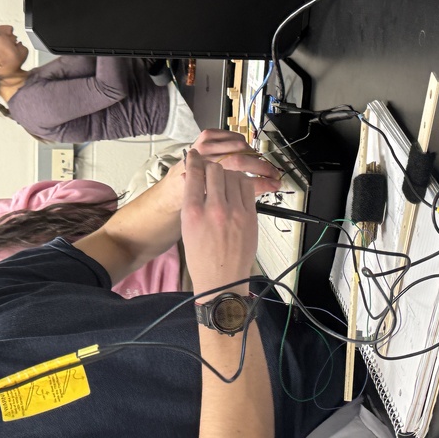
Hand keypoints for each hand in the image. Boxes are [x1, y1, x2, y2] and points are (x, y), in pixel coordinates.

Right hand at [181, 150, 257, 298]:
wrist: (222, 281)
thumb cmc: (202, 259)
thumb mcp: (187, 229)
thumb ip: (191, 202)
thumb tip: (193, 179)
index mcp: (193, 213)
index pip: (193, 174)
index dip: (193, 161)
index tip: (193, 156)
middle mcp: (215, 210)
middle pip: (215, 170)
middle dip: (211, 167)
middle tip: (209, 171)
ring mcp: (236, 213)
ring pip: (233, 176)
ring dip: (227, 174)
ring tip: (223, 182)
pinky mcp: (251, 217)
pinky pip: (247, 189)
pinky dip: (241, 184)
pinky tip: (236, 190)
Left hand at [189, 129, 281, 194]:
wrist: (178, 179)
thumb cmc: (199, 192)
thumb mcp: (220, 198)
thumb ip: (245, 191)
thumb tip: (271, 185)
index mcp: (207, 178)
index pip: (240, 177)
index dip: (262, 179)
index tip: (275, 182)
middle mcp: (205, 160)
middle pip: (242, 159)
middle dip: (261, 166)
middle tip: (273, 172)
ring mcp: (205, 145)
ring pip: (240, 145)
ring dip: (253, 154)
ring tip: (257, 164)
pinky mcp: (207, 135)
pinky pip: (234, 136)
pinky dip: (244, 143)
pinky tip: (246, 153)